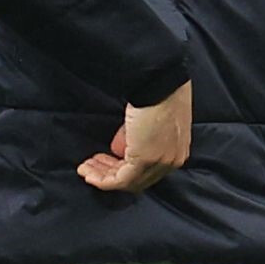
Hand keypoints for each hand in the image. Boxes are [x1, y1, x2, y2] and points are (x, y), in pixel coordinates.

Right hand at [77, 80, 191, 192]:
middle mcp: (172, 160)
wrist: (159, 82)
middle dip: (112, 174)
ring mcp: (160, 162)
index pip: (150, 170)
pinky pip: (120, 179)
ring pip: (128, 181)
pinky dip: (102, 178)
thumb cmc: (158, 90)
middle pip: (138, 179)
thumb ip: (136, 137)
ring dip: (103, 176)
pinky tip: (88, 171)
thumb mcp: (149, 119)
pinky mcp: (145, 160)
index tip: (107, 159)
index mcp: (178, 149)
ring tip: (86, 168)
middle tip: (92, 166)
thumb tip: (119, 150)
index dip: (126, 167)